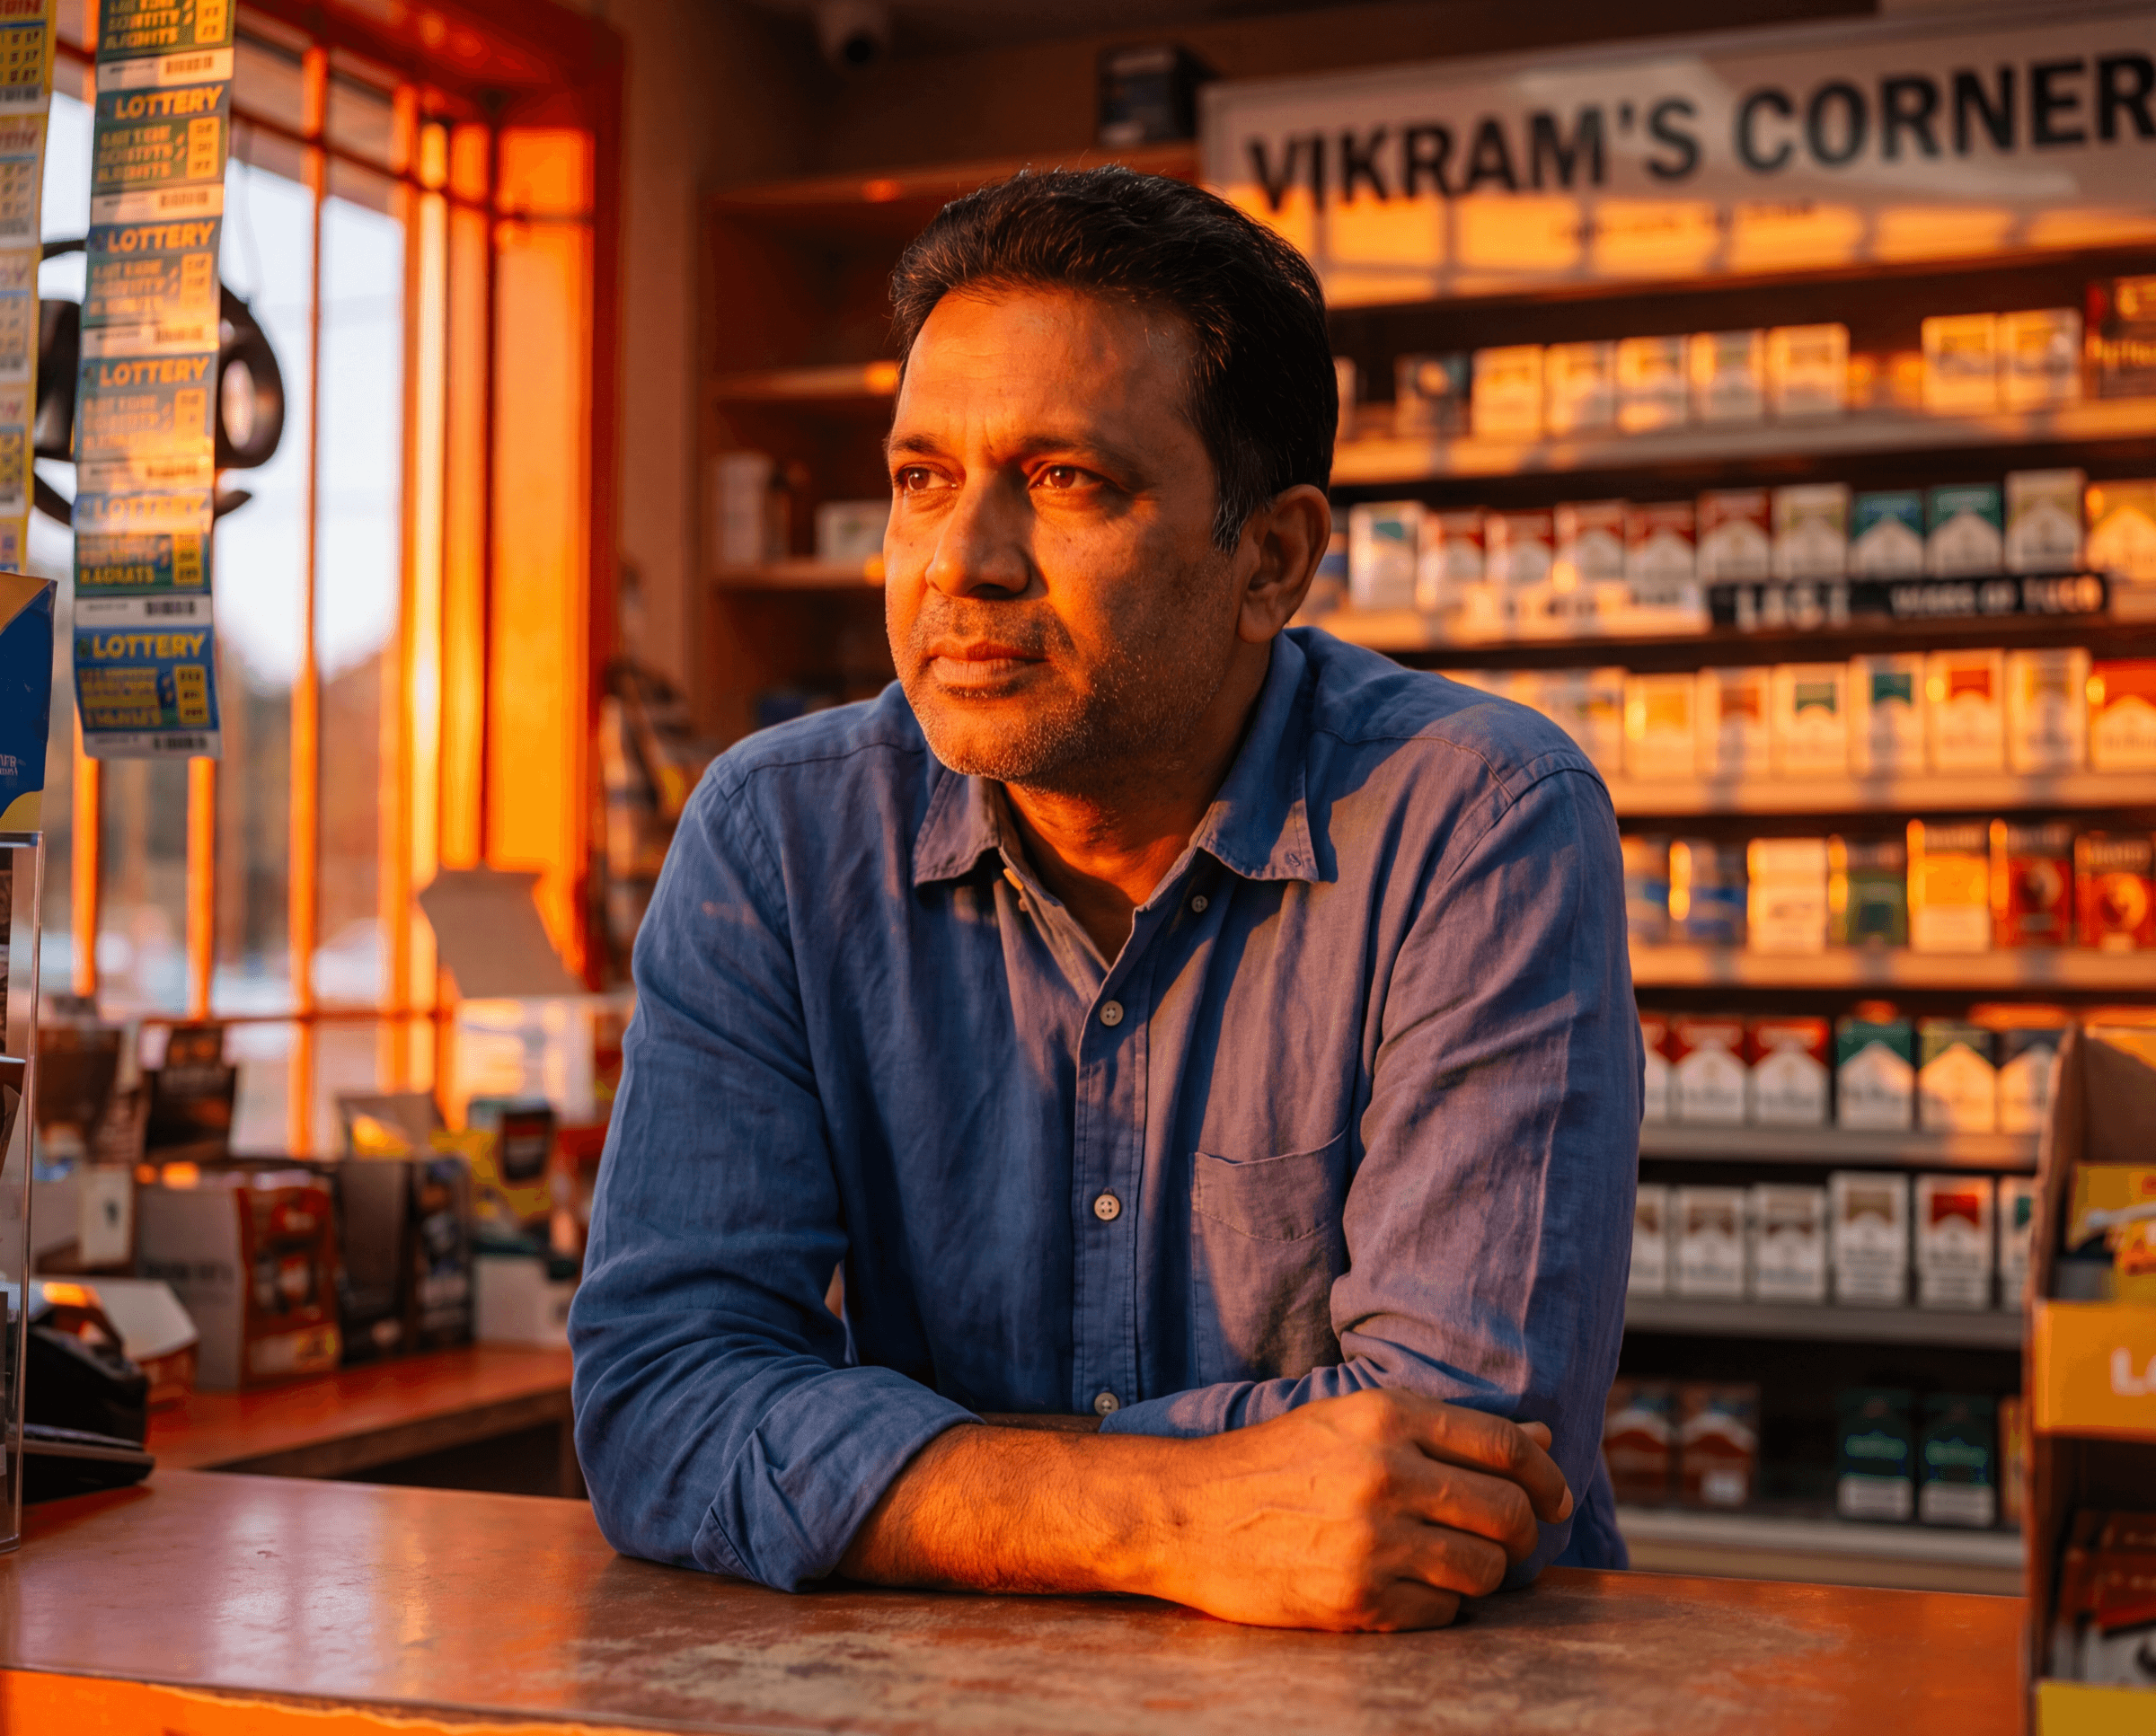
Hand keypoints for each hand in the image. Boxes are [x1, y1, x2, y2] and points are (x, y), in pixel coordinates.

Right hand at [1143, 1389, 1572, 1632]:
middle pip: (1508, 1513)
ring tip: (1449, 1566)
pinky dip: (1437, 1607)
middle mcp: (1386, 1472)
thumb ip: (1445, 1430)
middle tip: (1507, 1543)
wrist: (1187, 1513)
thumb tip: (1542, 1441)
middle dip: (1522, 1535)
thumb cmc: (1273, 1465)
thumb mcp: (1352, 1422)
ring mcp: (1372, 1539)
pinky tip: (1406, 1589)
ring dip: (1481, 1575)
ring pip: (1484, 1570)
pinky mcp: (1356, 1598)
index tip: (1552, 1498)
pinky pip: (1442, 1613)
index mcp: (1387, 1416)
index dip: (1546, 1477)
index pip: (1506, 1446)